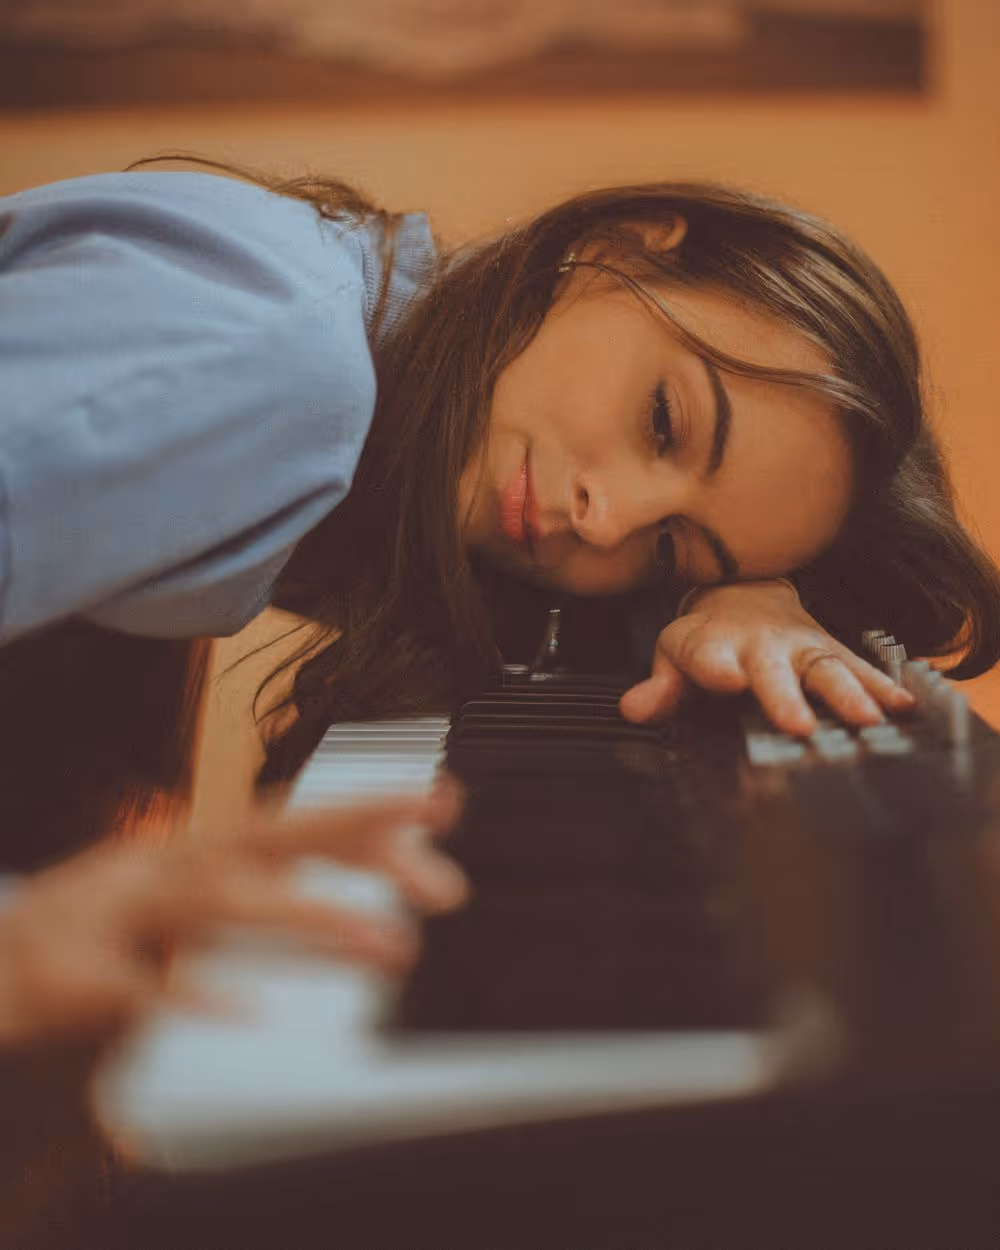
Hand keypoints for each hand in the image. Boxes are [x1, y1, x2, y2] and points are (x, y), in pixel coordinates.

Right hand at [0, 783, 466, 1048]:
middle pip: (279, 838)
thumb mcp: (192, 900)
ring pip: (229, 902)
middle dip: (362, 841)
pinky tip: (247, 1012)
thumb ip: (267, 902)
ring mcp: (133, 907)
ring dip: (310, 920)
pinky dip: (194, 995)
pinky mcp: (90, 969)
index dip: (370, 808)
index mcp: (207, 847)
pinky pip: (148, 984)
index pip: (300, 818)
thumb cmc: (107, 926)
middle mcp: (179, 860)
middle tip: (443, 879)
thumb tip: (359, 917)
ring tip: (386, 947)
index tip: (444, 805)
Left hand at [620, 579, 913, 734]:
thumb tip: (634, 709)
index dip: (714, 667)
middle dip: (786, 696)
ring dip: (846, 694)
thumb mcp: (674, 653)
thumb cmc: (707, 637)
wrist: (745, 594)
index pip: (709, 657)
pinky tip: (902, 708)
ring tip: (865, 720)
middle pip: (773, 671)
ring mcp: (801, 648)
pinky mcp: (833, 652)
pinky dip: (882, 687)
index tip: (726, 680)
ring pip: (825, 669)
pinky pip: (860, 668)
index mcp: (715, 647)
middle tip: (798, 725)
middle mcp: (762, 647)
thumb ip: (659, 686)